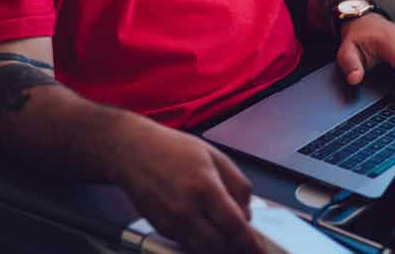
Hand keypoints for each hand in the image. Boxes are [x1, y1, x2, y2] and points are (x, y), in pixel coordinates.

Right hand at [111, 116, 266, 253]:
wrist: (134, 152)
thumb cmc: (175, 150)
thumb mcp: (216, 156)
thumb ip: (238, 185)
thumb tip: (247, 214)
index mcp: (205, 187)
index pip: (233, 226)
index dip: (250, 243)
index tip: (260, 249)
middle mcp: (186, 209)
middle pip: (218, 245)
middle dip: (235, 248)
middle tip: (246, 243)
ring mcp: (171, 222)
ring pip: (202, 251)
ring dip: (218, 249)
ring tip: (228, 237)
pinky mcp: (161, 229)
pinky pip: (187, 245)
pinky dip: (201, 244)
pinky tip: (208, 230)